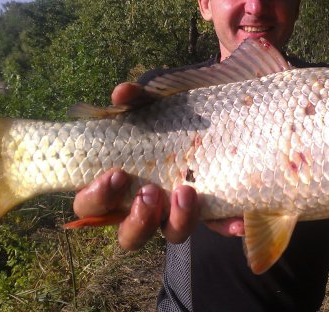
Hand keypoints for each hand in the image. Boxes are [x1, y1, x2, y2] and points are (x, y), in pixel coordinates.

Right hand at [72, 83, 243, 250]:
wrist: (209, 114)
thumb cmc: (164, 117)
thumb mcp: (150, 104)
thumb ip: (135, 98)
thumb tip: (123, 92)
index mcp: (117, 187)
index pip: (90, 207)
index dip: (97, 198)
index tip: (115, 174)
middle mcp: (145, 207)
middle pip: (130, 236)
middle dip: (138, 219)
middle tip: (149, 191)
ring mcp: (177, 212)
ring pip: (172, 235)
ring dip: (179, 220)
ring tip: (186, 191)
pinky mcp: (209, 209)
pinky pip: (217, 225)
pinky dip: (226, 225)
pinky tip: (238, 220)